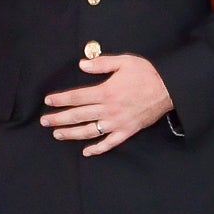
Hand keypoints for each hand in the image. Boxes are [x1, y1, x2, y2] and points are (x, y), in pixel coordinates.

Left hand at [40, 52, 174, 156]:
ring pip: (90, 131)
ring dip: (72, 134)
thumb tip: (82, 64)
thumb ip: (101, 64)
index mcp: (106, 92)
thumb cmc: (147, 74)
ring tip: (58, 134)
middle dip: (59, 119)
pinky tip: (86, 152)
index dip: (60, 99)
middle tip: (44, 121)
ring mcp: (117, 123)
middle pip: (78, 116)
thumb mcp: (124, 62)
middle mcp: (109, 109)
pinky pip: (110, 143)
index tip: (48, 102)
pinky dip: (97, 149)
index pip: (77, 97)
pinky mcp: (127, 131)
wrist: (169, 89)